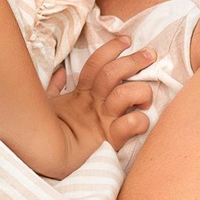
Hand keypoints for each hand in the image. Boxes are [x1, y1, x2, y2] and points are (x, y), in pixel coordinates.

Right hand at [47, 33, 159, 148]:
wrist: (49, 159)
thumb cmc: (51, 135)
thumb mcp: (49, 106)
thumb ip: (55, 88)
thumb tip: (59, 72)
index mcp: (81, 95)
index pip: (96, 64)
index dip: (111, 49)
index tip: (127, 40)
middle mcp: (94, 104)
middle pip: (112, 73)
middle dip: (133, 60)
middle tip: (150, 53)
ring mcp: (103, 121)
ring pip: (124, 94)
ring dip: (141, 91)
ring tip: (146, 98)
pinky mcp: (110, 140)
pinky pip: (129, 125)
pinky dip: (139, 121)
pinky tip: (141, 120)